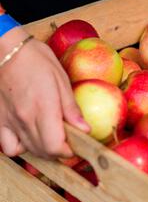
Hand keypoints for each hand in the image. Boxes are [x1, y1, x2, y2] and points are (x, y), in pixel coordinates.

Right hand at [0, 27, 89, 158]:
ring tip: (51, 139)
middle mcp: (24, 119)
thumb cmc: (36, 60)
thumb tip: (85, 129)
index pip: (54, 146)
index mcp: (43, 108)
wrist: (4, 49)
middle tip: (68, 143)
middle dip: (59, 152)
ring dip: (43, 151)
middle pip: (43, 152)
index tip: (76, 146)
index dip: (67, 152)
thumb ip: (71, 108)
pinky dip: (20, 147)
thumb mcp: (61, 79)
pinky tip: (29, 137)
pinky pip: (8, 146)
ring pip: (27, 150)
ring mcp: (9, 121)